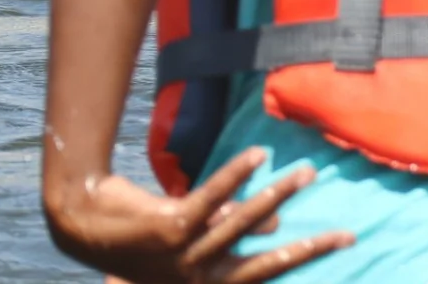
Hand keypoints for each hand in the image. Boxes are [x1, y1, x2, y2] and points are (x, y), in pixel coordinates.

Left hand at [46, 148, 351, 283]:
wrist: (80, 224)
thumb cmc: (137, 232)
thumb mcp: (188, 239)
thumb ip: (226, 231)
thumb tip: (274, 226)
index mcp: (203, 282)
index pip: (265, 273)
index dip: (304, 258)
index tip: (342, 242)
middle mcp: (196, 277)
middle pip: (264, 263)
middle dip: (308, 249)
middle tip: (347, 234)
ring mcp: (181, 257)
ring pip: (242, 225)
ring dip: (278, 196)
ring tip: (306, 173)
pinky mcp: (168, 230)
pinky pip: (211, 199)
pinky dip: (235, 175)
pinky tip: (257, 155)